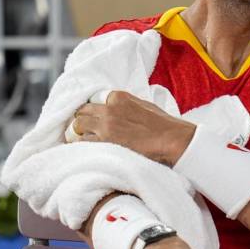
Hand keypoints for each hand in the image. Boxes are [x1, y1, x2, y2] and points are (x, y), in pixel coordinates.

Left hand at [69, 91, 195, 165]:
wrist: (173, 140)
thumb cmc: (164, 126)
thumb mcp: (145, 106)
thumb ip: (126, 106)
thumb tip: (116, 111)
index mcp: (119, 97)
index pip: (93, 101)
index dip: (93, 112)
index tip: (94, 121)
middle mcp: (109, 109)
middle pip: (82, 112)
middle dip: (83, 121)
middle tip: (87, 132)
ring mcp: (105, 125)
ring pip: (77, 126)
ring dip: (80, 134)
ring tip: (86, 143)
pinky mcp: (103, 142)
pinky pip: (80, 142)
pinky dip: (82, 146)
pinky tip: (88, 151)